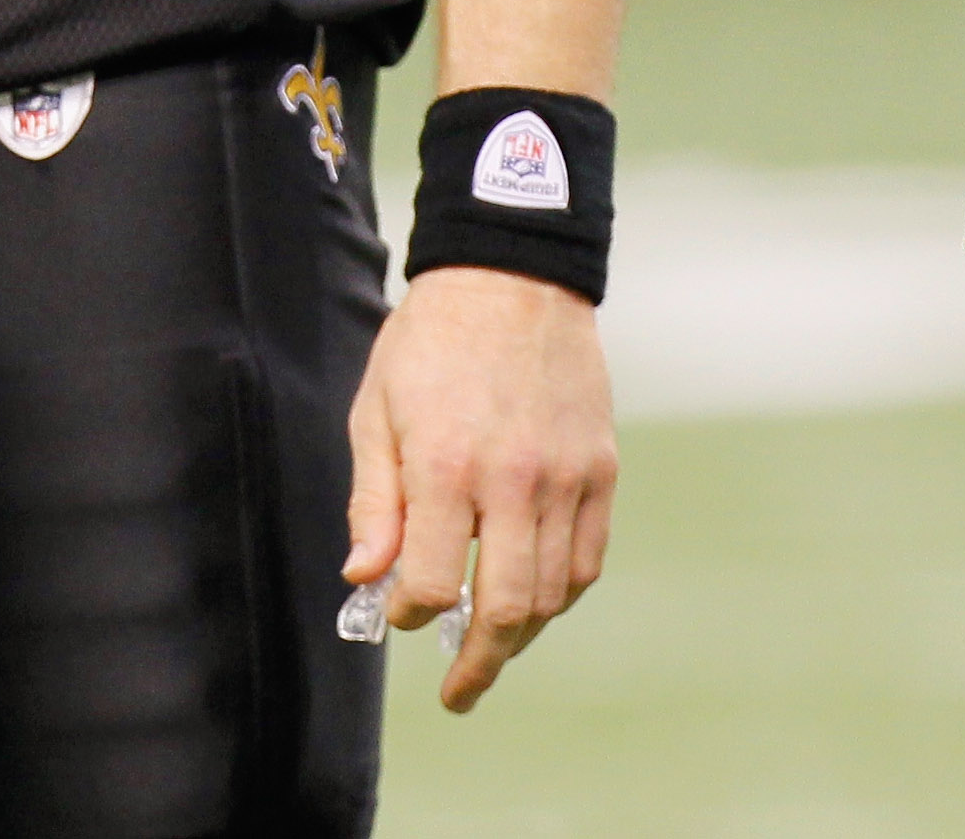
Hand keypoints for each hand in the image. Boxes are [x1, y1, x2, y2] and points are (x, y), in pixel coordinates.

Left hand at [344, 263, 617, 710]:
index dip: (409, 613)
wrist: (512, 274)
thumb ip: (374, 501)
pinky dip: (560, 593)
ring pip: (551, 594)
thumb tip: (363, 578)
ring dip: (519, 634)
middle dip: (476, 664)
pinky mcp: (601, 469)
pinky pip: (587, 559)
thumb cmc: (431, 341)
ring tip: (491, 647)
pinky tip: (533, 601)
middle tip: (458, 690)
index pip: (429, 584)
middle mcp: (514, 481)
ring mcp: (567, 478)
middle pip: (504, 609)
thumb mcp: (377, 411)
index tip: (397, 613)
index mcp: (447, 466)